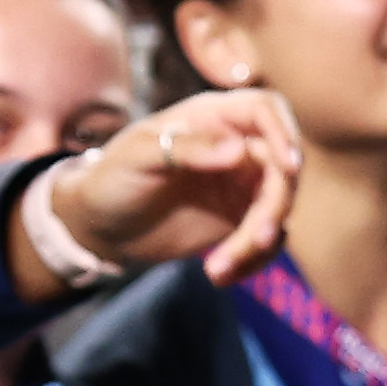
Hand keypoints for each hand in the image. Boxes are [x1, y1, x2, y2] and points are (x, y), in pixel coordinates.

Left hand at [42, 90, 305, 288]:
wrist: (98, 225)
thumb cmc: (110, 178)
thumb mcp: (137, 157)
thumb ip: (185, 147)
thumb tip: (239, 149)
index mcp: (212, 117)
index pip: (265, 109)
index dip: (284, 132)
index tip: (288, 167)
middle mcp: (236, 146)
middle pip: (282, 166)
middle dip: (275, 205)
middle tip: (258, 238)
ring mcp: (241, 183)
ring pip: (277, 206)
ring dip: (259, 242)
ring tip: (218, 268)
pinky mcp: (240, 219)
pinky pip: (266, 238)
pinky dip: (252, 260)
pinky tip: (219, 276)